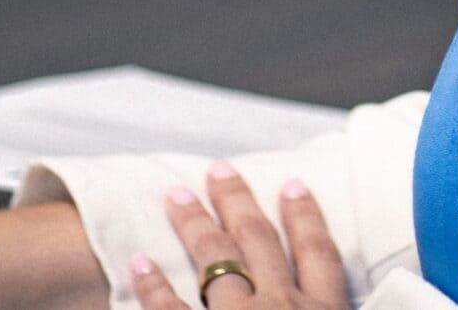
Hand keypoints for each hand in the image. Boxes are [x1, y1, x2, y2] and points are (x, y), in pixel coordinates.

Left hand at [129, 162, 346, 309]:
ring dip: (194, 224)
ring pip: (216, 261)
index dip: (306, 216)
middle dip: (239, 202)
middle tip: (219, 171)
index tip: (294, 185)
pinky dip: (153, 285)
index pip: (319, 254)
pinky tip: (138, 262)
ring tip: (175, 197)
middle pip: (260, 242)